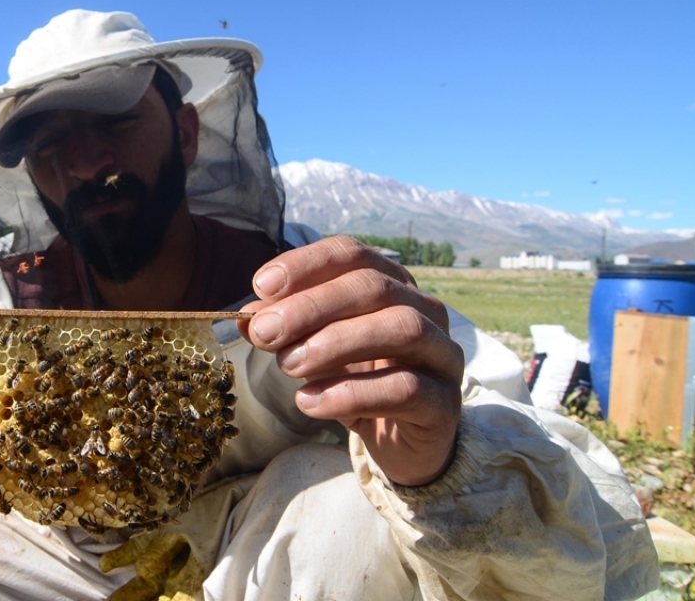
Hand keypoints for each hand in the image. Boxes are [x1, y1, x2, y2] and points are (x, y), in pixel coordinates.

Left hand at [238, 236, 462, 485]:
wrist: (399, 441)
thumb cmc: (355, 381)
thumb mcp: (313, 351)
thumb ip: (286, 330)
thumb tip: (249, 317)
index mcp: (391, 284)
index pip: (352, 254)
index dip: (307, 264)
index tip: (262, 286)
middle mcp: (424, 309)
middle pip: (373, 287)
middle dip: (312, 307)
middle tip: (266, 333)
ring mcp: (442, 353)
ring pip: (402, 328)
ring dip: (336, 343)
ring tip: (289, 365)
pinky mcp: (445, 402)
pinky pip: (406, 388)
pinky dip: (352, 393)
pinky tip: (310, 402)